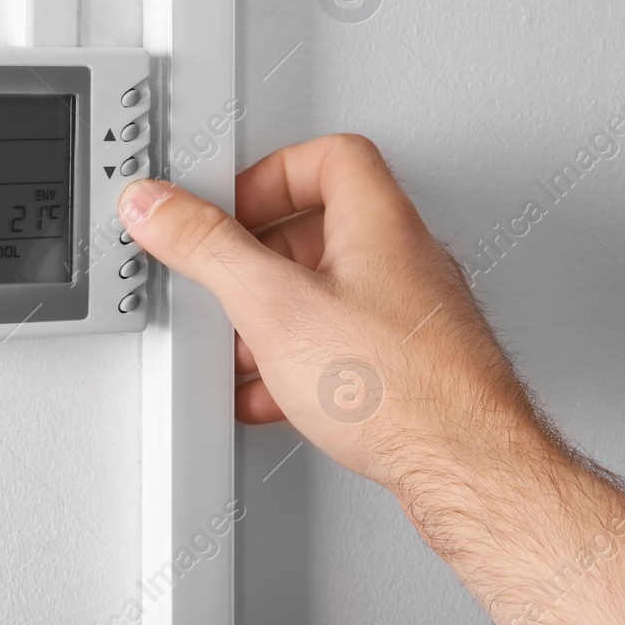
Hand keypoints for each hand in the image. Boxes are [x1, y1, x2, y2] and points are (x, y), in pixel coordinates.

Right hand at [117, 134, 545, 494]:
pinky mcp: (412, 371)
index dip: (271, 173)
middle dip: (262, 256)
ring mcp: (413, 318)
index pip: (328, 157)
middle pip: (322, 228)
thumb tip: (159, 205)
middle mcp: (406, 261)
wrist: (465, 467)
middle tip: (227, 276)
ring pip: (330, 296)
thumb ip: (208, 248)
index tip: (230, 206)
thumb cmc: (405, 386)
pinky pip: (343, 350)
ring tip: (245, 344)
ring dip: (277, 318)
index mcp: (380, 222)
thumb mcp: (273, 305)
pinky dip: (300, 365)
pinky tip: (274, 395)